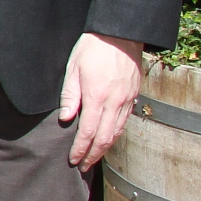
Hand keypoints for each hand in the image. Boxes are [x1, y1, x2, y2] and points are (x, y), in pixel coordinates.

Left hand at [59, 32, 144, 170]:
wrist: (120, 33)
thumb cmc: (92, 48)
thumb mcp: (73, 68)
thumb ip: (70, 95)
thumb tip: (66, 119)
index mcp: (97, 96)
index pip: (89, 132)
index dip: (81, 149)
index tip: (73, 160)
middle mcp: (115, 102)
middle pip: (106, 138)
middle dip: (94, 155)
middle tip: (83, 167)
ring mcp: (127, 100)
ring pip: (118, 132)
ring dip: (106, 148)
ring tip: (94, 158)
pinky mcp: (134, 95)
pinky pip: (125, 121)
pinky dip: (116, 134)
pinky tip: (108, 139)